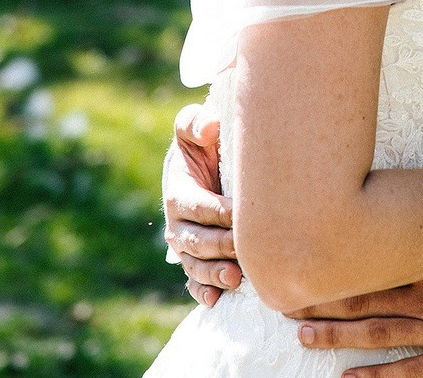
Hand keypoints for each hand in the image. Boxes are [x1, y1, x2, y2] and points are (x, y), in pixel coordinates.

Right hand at [163, 102, 240, 305]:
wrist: (207, 167)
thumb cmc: (205, 145)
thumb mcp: (197, 128)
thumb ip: (196, 123)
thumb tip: (209, 127)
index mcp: (179, 194)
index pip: (197, 207)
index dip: (217, 212)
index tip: (240, 213)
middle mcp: (179, 225)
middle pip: (197, 241)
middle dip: (220, 246)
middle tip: (243, 250)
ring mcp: (187, 247)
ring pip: (196, 265)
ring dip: (214, 274)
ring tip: (235, 278)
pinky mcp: (197, 262)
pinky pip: (195, 282)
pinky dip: (203, 292)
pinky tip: (217, 300)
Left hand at [294, 238, 422, 377]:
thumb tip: (403, 199)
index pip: (370, 258)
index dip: (334, 260)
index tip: (300, 256)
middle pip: (365, 296)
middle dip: (323, 299)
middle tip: (284, 300)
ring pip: (380, 333)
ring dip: (338, 335)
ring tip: (304, 336)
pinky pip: (412, 373)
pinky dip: (378, 376)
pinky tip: (348, 377)